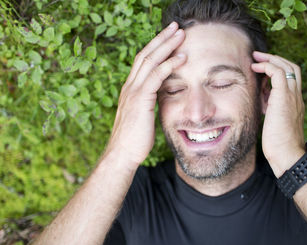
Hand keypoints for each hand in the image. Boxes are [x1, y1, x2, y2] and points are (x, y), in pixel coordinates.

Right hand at [104, 22, 186, 166]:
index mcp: (131, 89)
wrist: (122, 155)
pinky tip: (182, 57)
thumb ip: (149, 103)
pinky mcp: (140, 100)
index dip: (156, 46)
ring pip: (150, 60)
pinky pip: (156, 77)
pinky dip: (170, 65)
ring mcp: (133, 92)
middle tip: (175, 26)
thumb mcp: (142, 116)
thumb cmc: (134, 139)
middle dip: (161, 38)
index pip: (143, 60)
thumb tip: (160, 97)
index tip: (169, 37)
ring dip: (167, 45)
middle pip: (146, 54)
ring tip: (181, 34)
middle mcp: (130, 86)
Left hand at [251, 52, 304, 176]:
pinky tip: (255, 69)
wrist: (287, 155)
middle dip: (275, 59)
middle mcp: (297, 97)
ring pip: (287, 67)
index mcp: (295, 103)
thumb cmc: (279, 145)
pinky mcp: (284, 98)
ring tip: (254, 58)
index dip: (278, 69)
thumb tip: (262, 108)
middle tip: (258, 56)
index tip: (261, 69)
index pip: (292, 78)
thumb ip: (272, 112)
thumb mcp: (275, 124)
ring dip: (270, 59)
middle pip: (293, 68)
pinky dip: (267, 66)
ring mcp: (293, 96)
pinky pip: (278, 73)